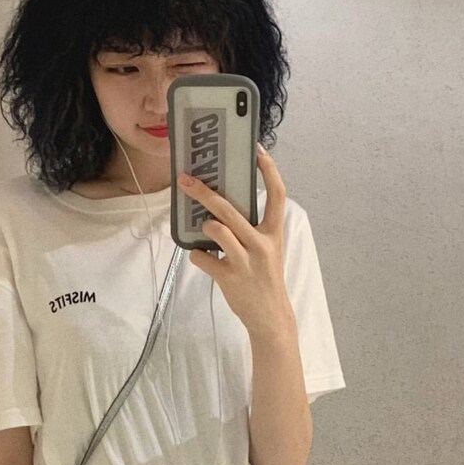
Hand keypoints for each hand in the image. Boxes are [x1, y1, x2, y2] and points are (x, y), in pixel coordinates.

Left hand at [176, 143, 293, 331]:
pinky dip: (198, 255)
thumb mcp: (268, 248)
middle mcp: (262, 243)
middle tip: (186, 179)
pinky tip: (206, 258)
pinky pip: (201, 255)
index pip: (277, 193)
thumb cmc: (265, 277)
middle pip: (230, 208)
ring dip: (204, 227)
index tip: (256, 149)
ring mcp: (245, 260)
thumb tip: (220, 208)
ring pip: (215, 229)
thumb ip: (251, 228)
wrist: (270, 315)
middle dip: (204, 191)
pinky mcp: (229, 276)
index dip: (268, 169)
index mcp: (274, 232)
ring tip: (206, 232)